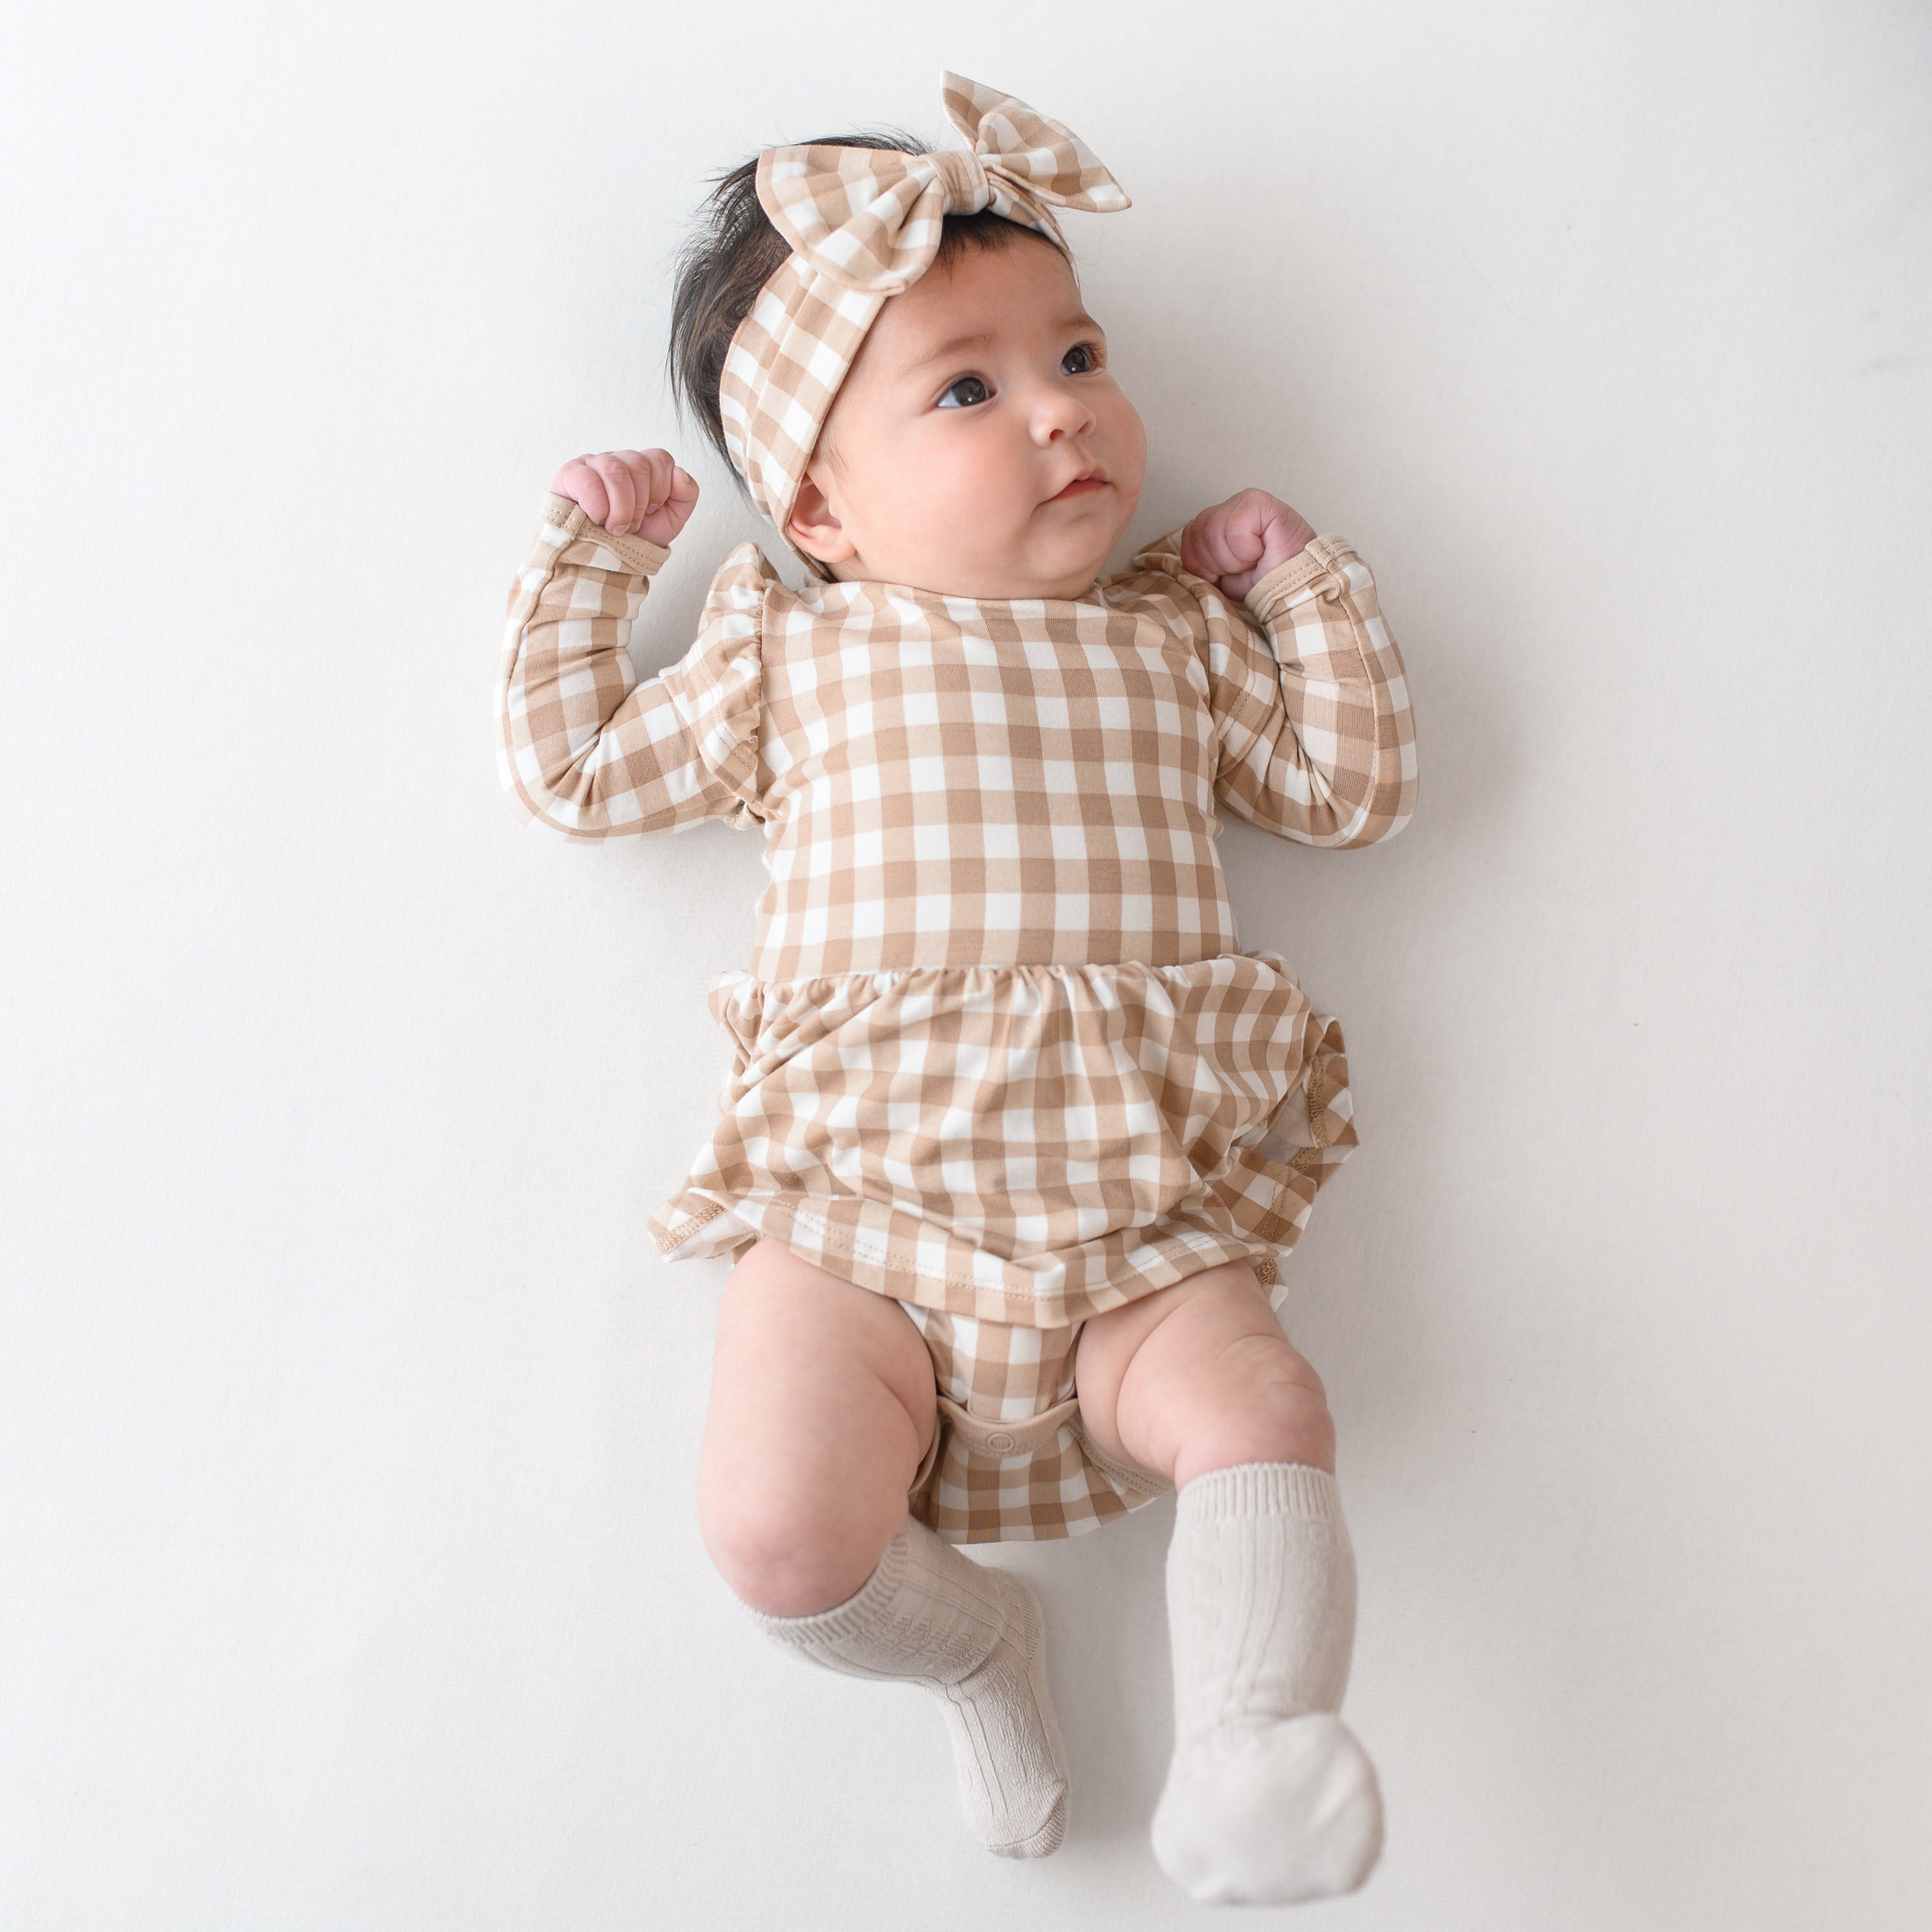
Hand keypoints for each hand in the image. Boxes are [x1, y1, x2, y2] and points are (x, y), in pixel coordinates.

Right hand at [551, 448, 698, 546]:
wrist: (604, 560)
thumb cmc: (636, 537)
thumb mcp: (670, 520)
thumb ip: (686, 495)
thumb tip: (680, 474)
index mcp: (643, 467)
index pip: (660, 458)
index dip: (660, 490)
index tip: (651, 512)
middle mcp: (619, 459)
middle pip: (639, 464)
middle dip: (640, 504)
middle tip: (633, 525)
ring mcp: (594, 463)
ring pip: (615, 470)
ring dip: (620, 508)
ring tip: (615, 528)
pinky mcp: (571, 474)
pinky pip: (588, 479)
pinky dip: (598, 506)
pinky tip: (597, 519)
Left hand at [1179, 489, 1315, 601]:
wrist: (1294, 588)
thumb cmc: (1262, 582)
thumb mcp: (1221, 577)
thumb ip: (1200, 562)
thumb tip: (1186, 562)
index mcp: (1215, 522)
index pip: (1188, 538)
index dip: (1200, 564)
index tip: (1222, 575)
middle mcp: (1227, 507)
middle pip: (1198, 533)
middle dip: (1217, 563)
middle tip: (1242, 567)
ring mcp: (1243, 500)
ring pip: (1213, 531)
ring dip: (1233, 559)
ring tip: (1253, 560)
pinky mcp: (1259, 501)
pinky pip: (1235, 529)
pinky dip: (1246, 550)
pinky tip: (1262, 550)